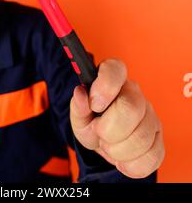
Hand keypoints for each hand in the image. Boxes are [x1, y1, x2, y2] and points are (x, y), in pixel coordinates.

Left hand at [70, 58, 164, 177]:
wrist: (103, 140)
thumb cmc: (92, 121)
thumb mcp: (79, 115)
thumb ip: (78, 105)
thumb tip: (80, 93)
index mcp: (114, 79)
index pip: (115, 70)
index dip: (104, 87)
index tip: (95, 105)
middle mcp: (135, 93)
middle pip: (132, 108)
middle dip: (109, 129)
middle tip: (99, 132)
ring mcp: (150, 115)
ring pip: (142, 137)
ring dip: (118, 150)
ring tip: (109, 145)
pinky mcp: (158, 139)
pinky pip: (152, 157)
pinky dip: (131, 165)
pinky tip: (122, 158)